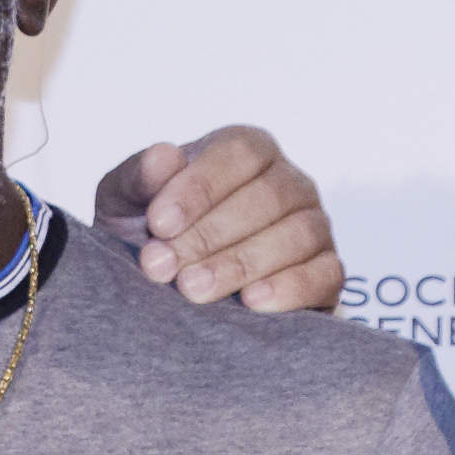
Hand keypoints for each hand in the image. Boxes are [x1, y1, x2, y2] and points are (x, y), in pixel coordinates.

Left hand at [95, 129, 342, 313]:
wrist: (174, 294)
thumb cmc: (154, 237)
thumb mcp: (126, 203)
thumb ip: (137, 177)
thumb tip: (163, 156)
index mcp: (248, 151)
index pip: (239, 152)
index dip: (199, 187)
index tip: (157, 224)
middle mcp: (290, 182)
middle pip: (268, 196)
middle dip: (209, 234)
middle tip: (162, 267)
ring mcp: (315, 226)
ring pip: (297, 235)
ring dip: (241, 263)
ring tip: (192, 289)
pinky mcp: (328, 273)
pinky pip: (324, 275)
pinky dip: (290, 288)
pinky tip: (250, 303)